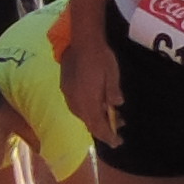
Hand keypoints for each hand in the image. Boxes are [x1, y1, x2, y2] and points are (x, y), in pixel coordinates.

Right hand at [59, 23, 122, 148]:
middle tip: (118, 128)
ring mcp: (69, 95)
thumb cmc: (101, 58)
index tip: (117, 142)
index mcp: (88, 101)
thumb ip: (113, 92)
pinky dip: (88, 110)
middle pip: (88, 123)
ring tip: (109, 115)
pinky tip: (95, 104)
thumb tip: (117, 105)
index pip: (97, 126)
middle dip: (103, 128)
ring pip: (82, 115)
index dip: (108, 136)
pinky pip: (77, 106)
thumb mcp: (113, 75)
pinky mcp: (65, 88)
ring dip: (95, 118)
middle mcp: (76, 102)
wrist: (82, 41)